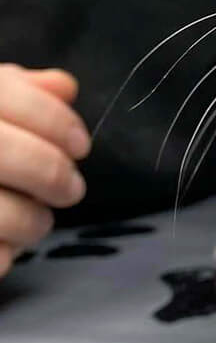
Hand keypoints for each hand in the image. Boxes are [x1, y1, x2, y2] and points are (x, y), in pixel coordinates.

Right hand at [0, 65, 89, 275]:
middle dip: (52, 173)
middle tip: (71, 190)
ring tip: (38, 222)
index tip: (80, 145)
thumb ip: (19, 90)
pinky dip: (2, 255)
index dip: (54, 119)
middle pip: (4, 152)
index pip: (6, 93)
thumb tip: (63, 87)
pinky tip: (5, 249)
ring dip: (30, 221)